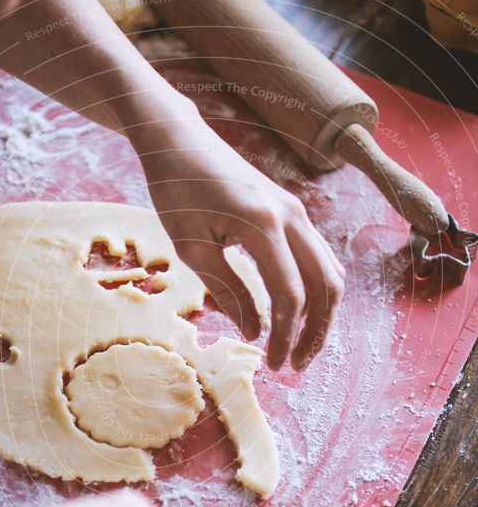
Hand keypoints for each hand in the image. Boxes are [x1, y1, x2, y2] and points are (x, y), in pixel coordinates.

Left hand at [136, 117, 345, 370]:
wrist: (180, 141)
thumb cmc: (176, 192)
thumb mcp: (192, 247)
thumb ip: (227, 290)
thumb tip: (254, 331)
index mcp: (263, 225)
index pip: (290, 295)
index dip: (286, 336)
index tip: (275, 364)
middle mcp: (292, 216)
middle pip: (325, 286)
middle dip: (316, 332)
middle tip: (296, 365)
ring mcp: (297, 211)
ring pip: (329, 272)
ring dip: (322, 313)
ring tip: (301, 345)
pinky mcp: (292, 211)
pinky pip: (318, 257)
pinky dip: (316, 289)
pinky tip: (299, 312)